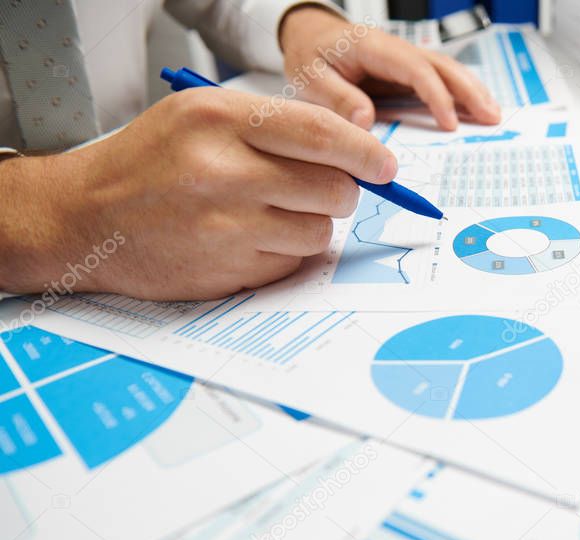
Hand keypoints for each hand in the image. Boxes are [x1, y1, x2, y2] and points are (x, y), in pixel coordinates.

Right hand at [0, 88, 396, 299]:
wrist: (84, 217)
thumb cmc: (151, 163)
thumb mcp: (202, 117)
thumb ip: (276, 127)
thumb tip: (355, 151)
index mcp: (219, 119)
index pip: (322, 133)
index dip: (365, 153)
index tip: (384, 167)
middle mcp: (223, 170)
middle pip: (333, 188)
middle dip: (340, 192)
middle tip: (318, 191)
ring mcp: (225, 226)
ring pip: (319, 231)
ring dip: (310, 225)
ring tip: (269, 214)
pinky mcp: (226, 270)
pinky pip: (292, 264)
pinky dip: (283, 254)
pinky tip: (247, 240)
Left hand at [279, 7, 500, 130]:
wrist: (309, 37)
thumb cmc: (310, 56)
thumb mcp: (311, 78)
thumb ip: (336, 98)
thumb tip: (366, 119)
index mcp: (372, 47)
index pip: (414, 68)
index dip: (436, 94)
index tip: (449, 123)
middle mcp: (395, 49)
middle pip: (441, 65)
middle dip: (469, 91)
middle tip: (491, 117)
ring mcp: (404, 59)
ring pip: (446, 70)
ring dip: (472, 91)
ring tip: (492, 116)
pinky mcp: (407, 72)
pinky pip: (439, 79)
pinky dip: (461, 94)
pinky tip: (475, 110)